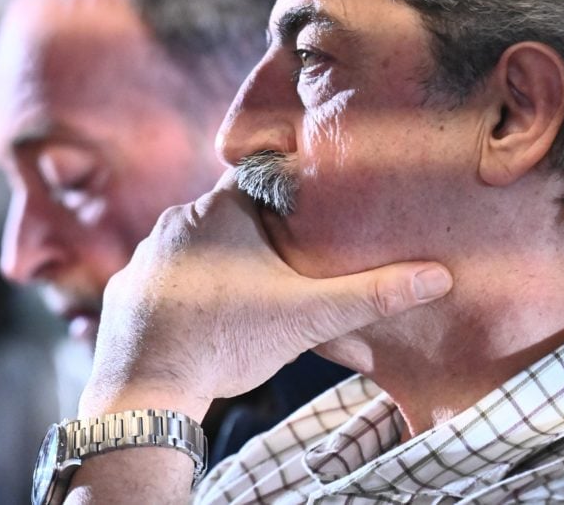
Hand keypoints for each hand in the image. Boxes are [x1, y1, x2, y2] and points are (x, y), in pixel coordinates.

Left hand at [80, 171, 452, 419]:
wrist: (148, 387)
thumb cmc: (228, 341)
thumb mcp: (307, 316)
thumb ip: (370, 294)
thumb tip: (436, 277)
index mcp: (220, 209)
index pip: (261, 176)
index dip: (288, 188)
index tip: (311, 204)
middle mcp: (176, 219)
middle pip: (228, 212)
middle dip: (258, 232)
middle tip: (288, 259)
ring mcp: (146, 252)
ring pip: (194, 244)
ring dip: (219, 260)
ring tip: (248, 291)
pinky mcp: (127, 285)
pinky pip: (164, 274)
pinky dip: (185, 287)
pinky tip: (203, 313)